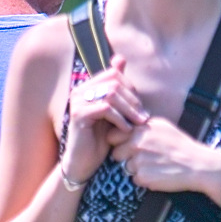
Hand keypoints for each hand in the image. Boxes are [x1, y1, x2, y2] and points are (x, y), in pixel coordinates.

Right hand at [62, 60, 144, 185]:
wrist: (83, 164)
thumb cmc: (100, 139)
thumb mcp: (113, 111)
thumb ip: (118, 89)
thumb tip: (121, 58)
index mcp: (88, 87)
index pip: (114, 74)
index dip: (131, 88)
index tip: (140, 107)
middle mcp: (80, 91)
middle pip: (114, 82)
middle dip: (133, 99)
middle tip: (143, 117)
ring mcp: (77, 102)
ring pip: (111, 94)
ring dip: (129, 109)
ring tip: (138, 123)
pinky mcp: (78, 115)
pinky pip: (105, 109)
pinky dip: (120, 119)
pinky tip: (126, 130)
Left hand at [112, 117, 220, 198]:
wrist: (199, 165)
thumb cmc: (181, 146)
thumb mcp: (163, 127)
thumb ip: (142, 126)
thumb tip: (124, 126)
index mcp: (141, 128)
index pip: (113, 135)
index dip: (119, 142)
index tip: (128, 146)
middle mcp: (137, 142)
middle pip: (116, 153)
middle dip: (126, 157)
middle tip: (146, 159)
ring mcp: (139, 160)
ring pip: (126, 168)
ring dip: (137, 169)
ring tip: (156, 166)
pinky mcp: (143, 176)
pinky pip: (135, 180)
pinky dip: (145, 179)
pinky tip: (159, 174)